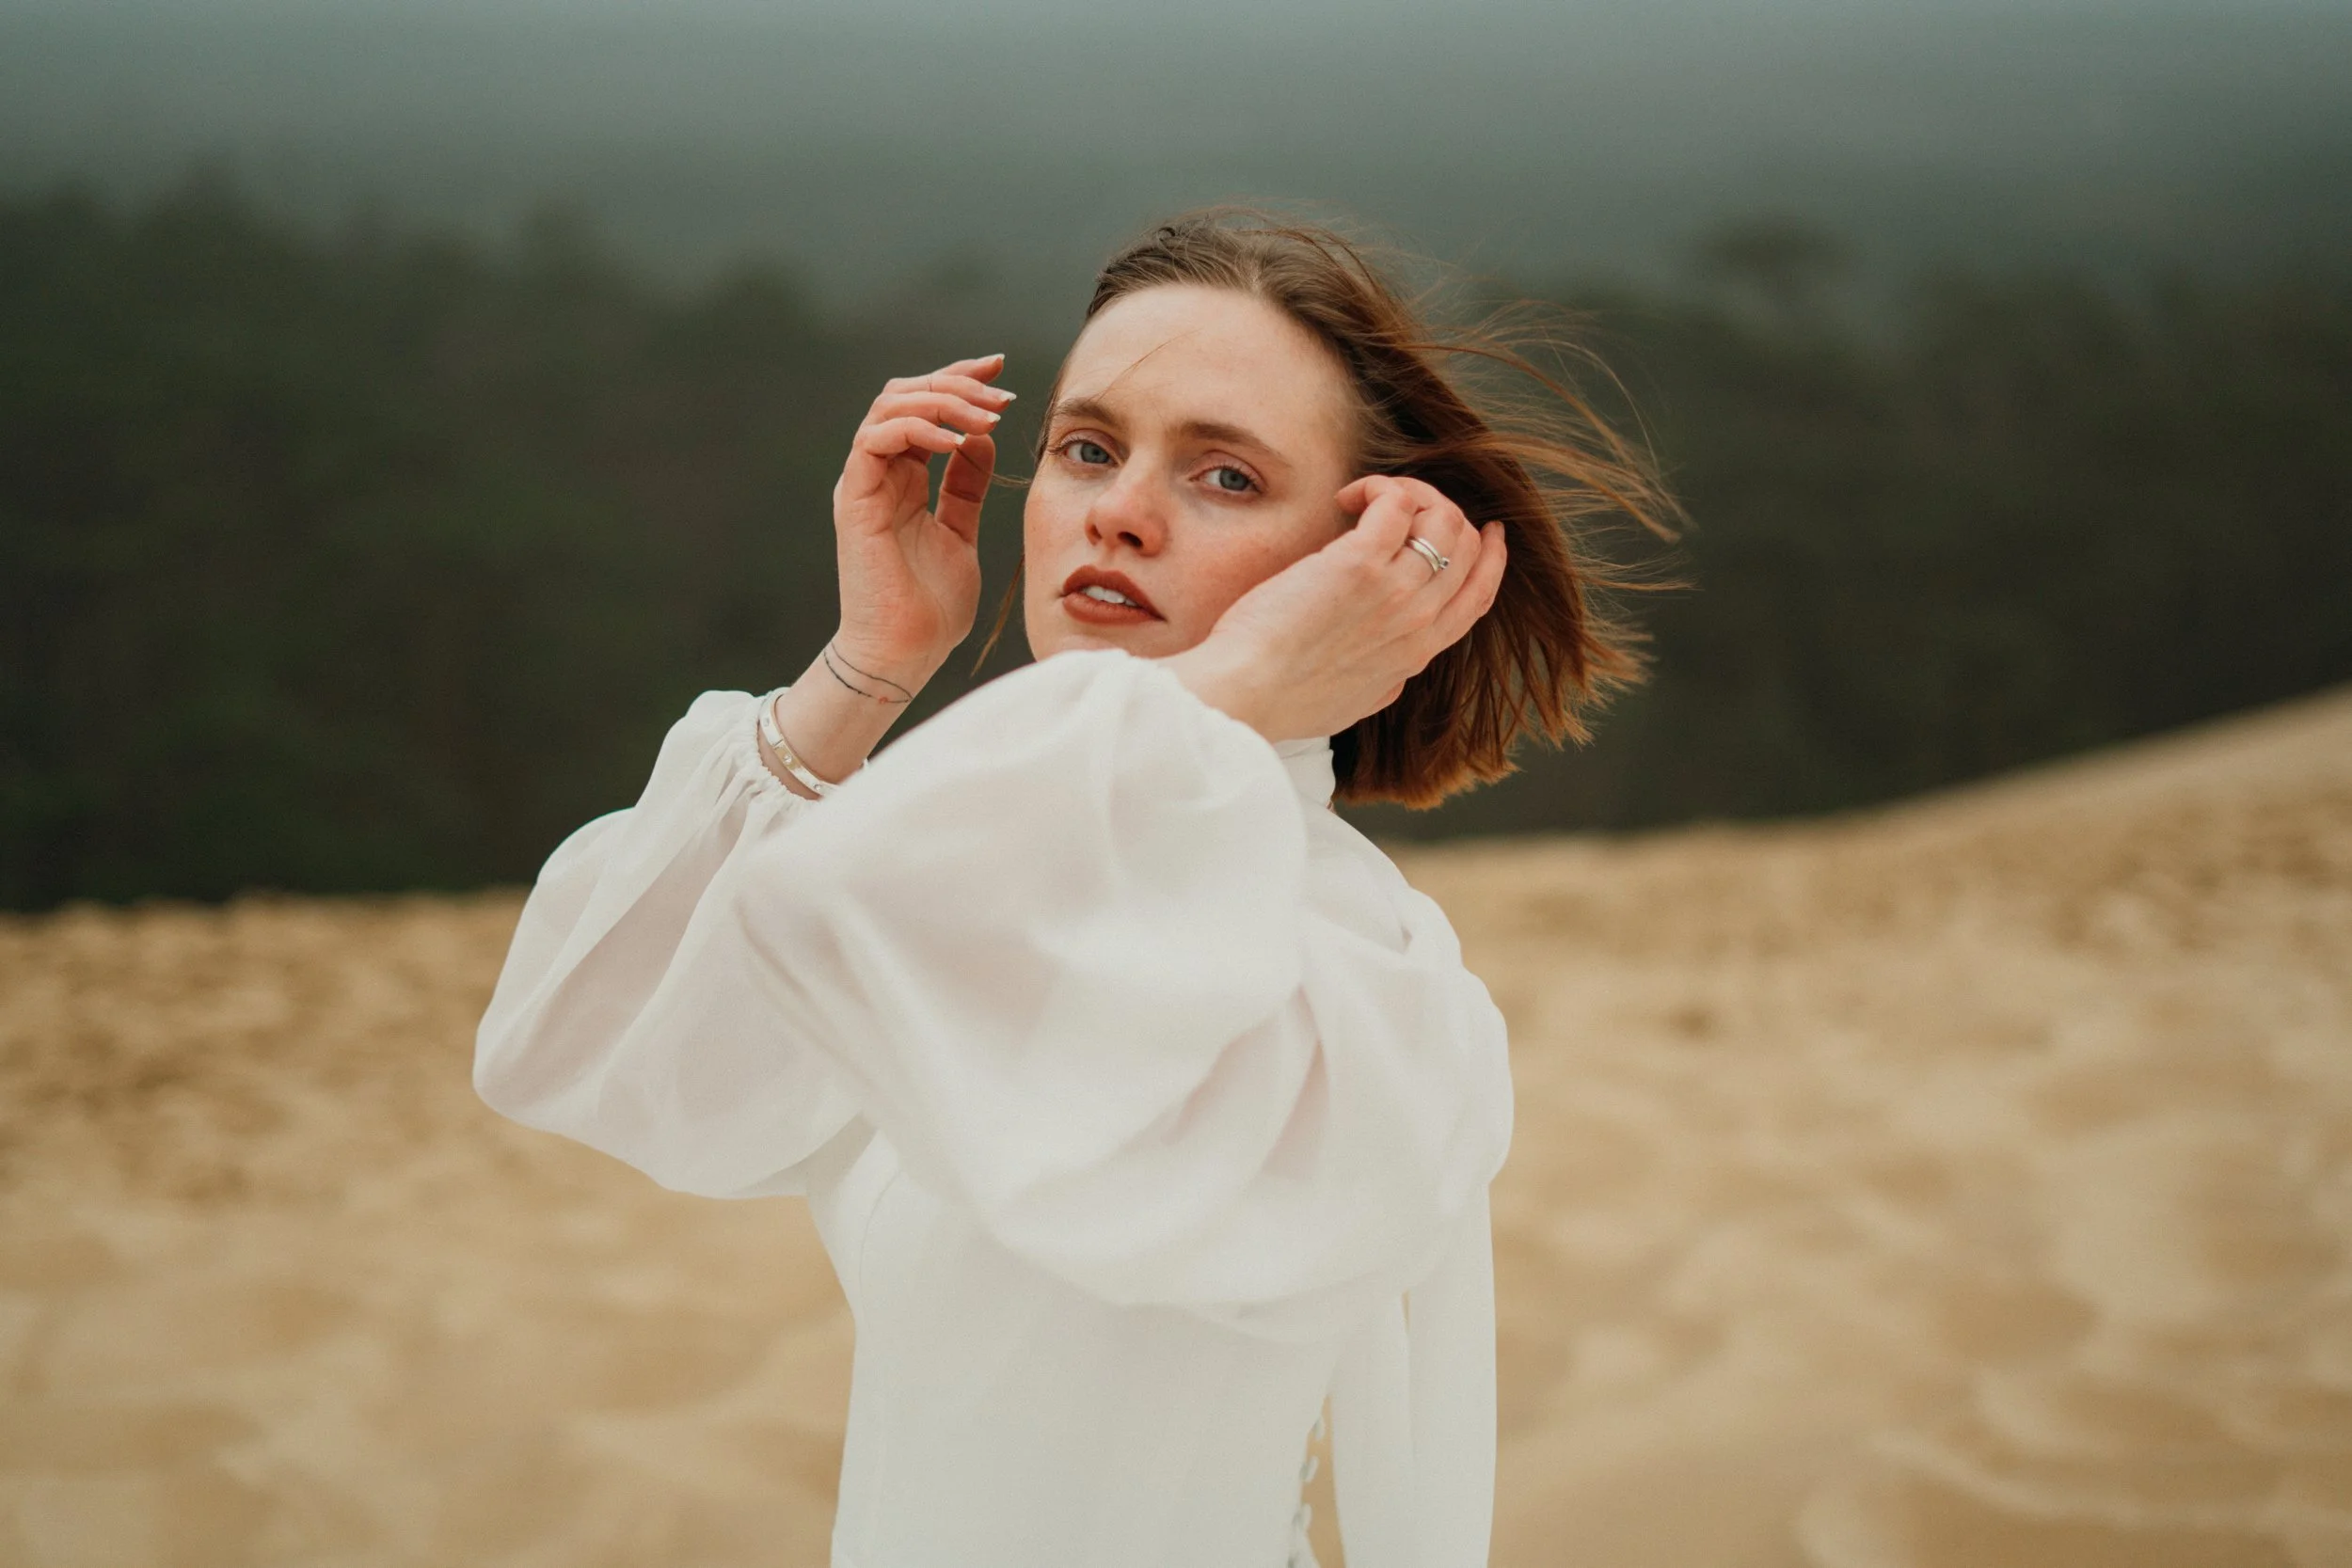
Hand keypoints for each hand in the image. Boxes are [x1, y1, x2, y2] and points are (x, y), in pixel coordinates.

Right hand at [830, 354, 1012, 691]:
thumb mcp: (961, 533)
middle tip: (1001, 395)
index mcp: (902, 478)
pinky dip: (917, 429)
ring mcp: (864, 483)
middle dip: (957, 384)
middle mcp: (879, 473)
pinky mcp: (855, 499)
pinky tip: (956, 443)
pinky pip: (876, 440)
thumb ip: (965, 487)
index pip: (924, 408)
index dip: (960, 381)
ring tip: (985, 418)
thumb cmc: (931, 607)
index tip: (1001, 372)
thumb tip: (980, 439)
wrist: (906, 653)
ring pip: (890, 407)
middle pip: (905, 395)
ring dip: (943, 402)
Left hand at [1164, 475, 1506, 740]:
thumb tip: (1399, 668)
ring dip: (1410, 492)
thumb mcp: (1359, 699)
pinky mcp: (1359, 563)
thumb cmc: (1284, 699)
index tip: (1486, 530)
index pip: (1478, 594)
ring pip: (1441, 517)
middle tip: (1399, 501)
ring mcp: (1395, 590)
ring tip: (1365, 499)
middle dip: (1439, 511)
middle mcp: (1418, 619)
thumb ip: (1388, 678)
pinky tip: (1347, 497)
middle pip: (1464, 546)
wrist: (1249, 696)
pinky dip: (1378, 486)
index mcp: (1419, 651)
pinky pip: (1396, 501)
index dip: (1489, 555)